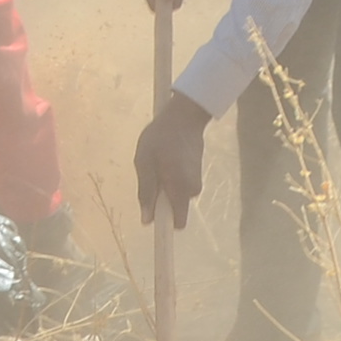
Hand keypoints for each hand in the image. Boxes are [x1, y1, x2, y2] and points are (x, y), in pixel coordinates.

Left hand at [134, 92, 210, 226]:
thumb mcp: (144, 164)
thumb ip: (146, 192)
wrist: (184, 116)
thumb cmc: (160, 138)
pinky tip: (166, 159)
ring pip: (176, 195)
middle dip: (161, 199)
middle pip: (174, 208)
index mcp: (180, 190)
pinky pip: (180, 184)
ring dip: (165, 186)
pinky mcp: (196, 172)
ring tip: (157, 164)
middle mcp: (193, 190)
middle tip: (150, 176)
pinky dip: (171, 177)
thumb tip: (147, 220)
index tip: (153, 219)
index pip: (178, 222)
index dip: (165, 225)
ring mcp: (196, 180)